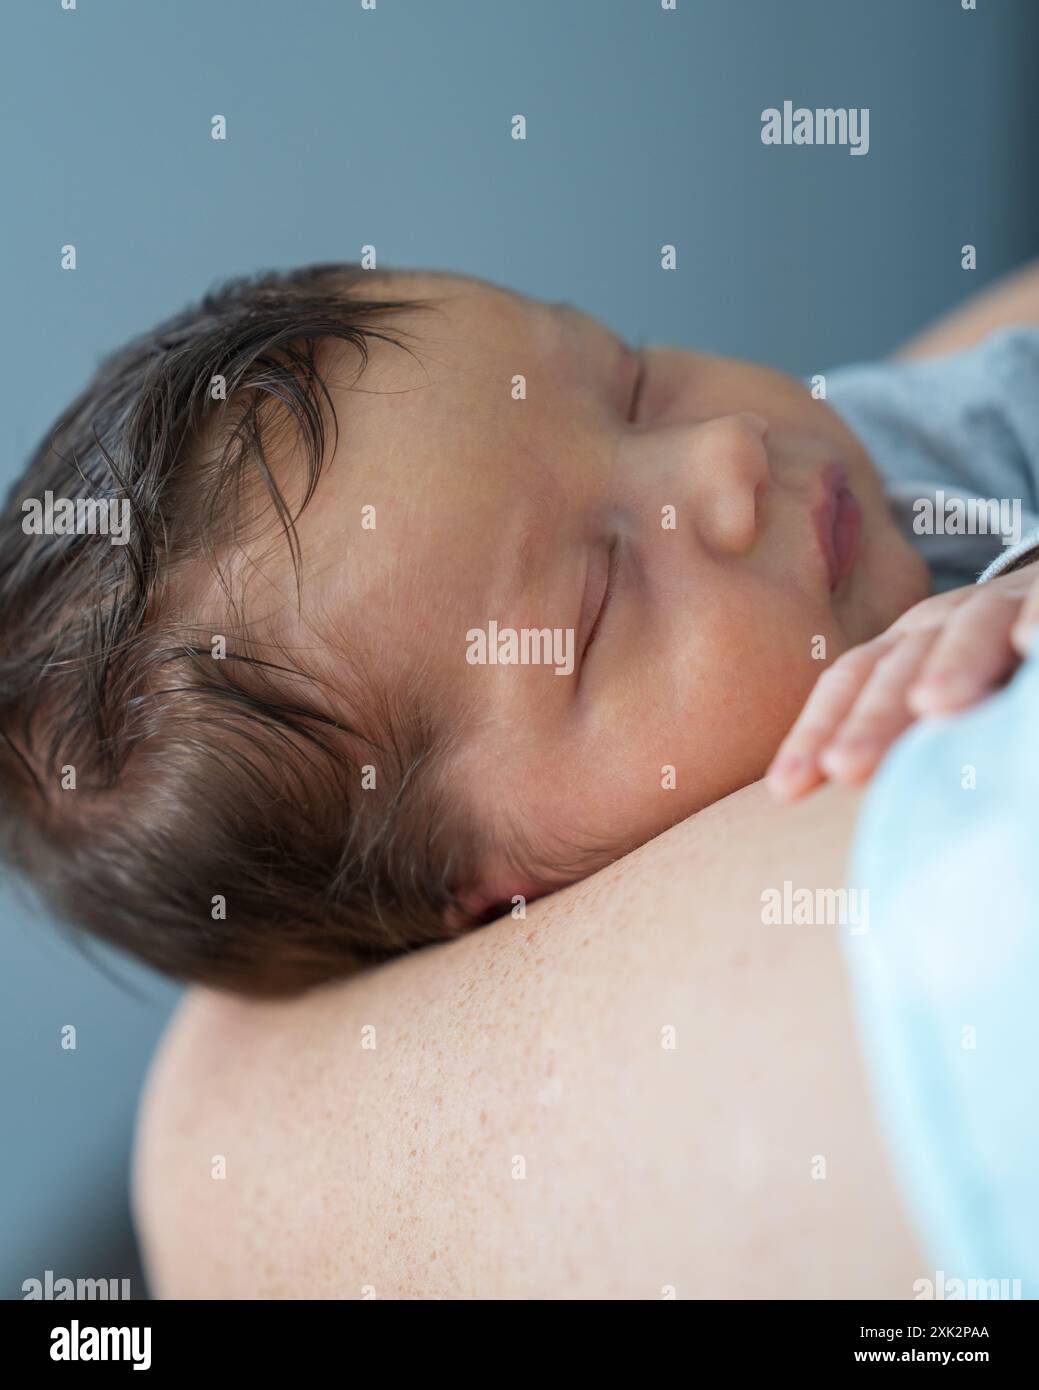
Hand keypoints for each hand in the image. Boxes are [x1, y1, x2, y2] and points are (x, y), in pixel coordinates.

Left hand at [766, 562, 1038, 800]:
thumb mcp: (946, 700)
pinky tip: (1029, 641)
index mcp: (904, 649)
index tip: (784, 789)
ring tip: (934, 705)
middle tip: (846, 765)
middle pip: (898, 667)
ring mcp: (1001, 606)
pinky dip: (1036, 619)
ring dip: (951, 663)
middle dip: (870, 717)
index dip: (815, 732)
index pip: (850, 685)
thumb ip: (906, 743)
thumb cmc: (991, 665)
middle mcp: (942, 623)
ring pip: (971, 628)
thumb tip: (860, 816)